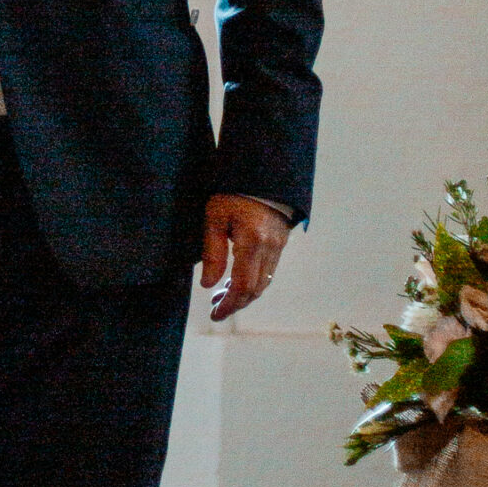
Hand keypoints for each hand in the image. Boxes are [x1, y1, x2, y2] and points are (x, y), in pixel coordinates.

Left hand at [200, 194, 290, 318]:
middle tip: (216, 310)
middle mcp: (270, 247)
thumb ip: (212, 252)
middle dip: (235, 303)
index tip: (215, 314)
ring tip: (221, 297)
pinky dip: (253, 282)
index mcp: (253, 241)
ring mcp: (278, 245)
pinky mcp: (280, 242)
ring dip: (243, 294)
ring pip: (264, 282)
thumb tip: (207, 285)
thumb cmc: (233, 192)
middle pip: (255, 288)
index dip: (229, 304)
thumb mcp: (214, 217)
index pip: (242, 285)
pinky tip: (236, 281)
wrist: (263, 172)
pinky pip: (268, 270)